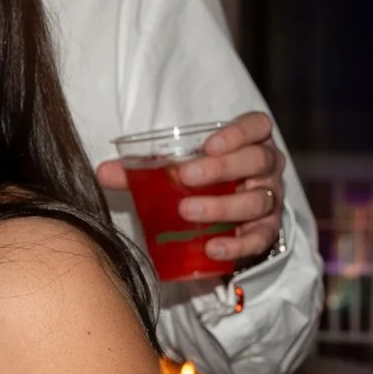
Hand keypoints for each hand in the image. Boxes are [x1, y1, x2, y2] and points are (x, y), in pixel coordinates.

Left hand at [95, 111, 284, 264]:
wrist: (225, 221)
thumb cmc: (200, 183)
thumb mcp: (174, 171)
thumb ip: (140, 169)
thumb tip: (102, 172)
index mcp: (250, 143)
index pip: (256, 126)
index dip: (238, 132)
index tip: (208, 145)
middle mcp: (266, 168)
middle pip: (257, 161)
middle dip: (222, 168)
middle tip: (185, 177)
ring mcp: (270, 200)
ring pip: (258, 200)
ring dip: (222, 206)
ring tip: (187, 211)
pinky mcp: (267, 232)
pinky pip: (260, 239)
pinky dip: (237, 244)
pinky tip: (212, 246)